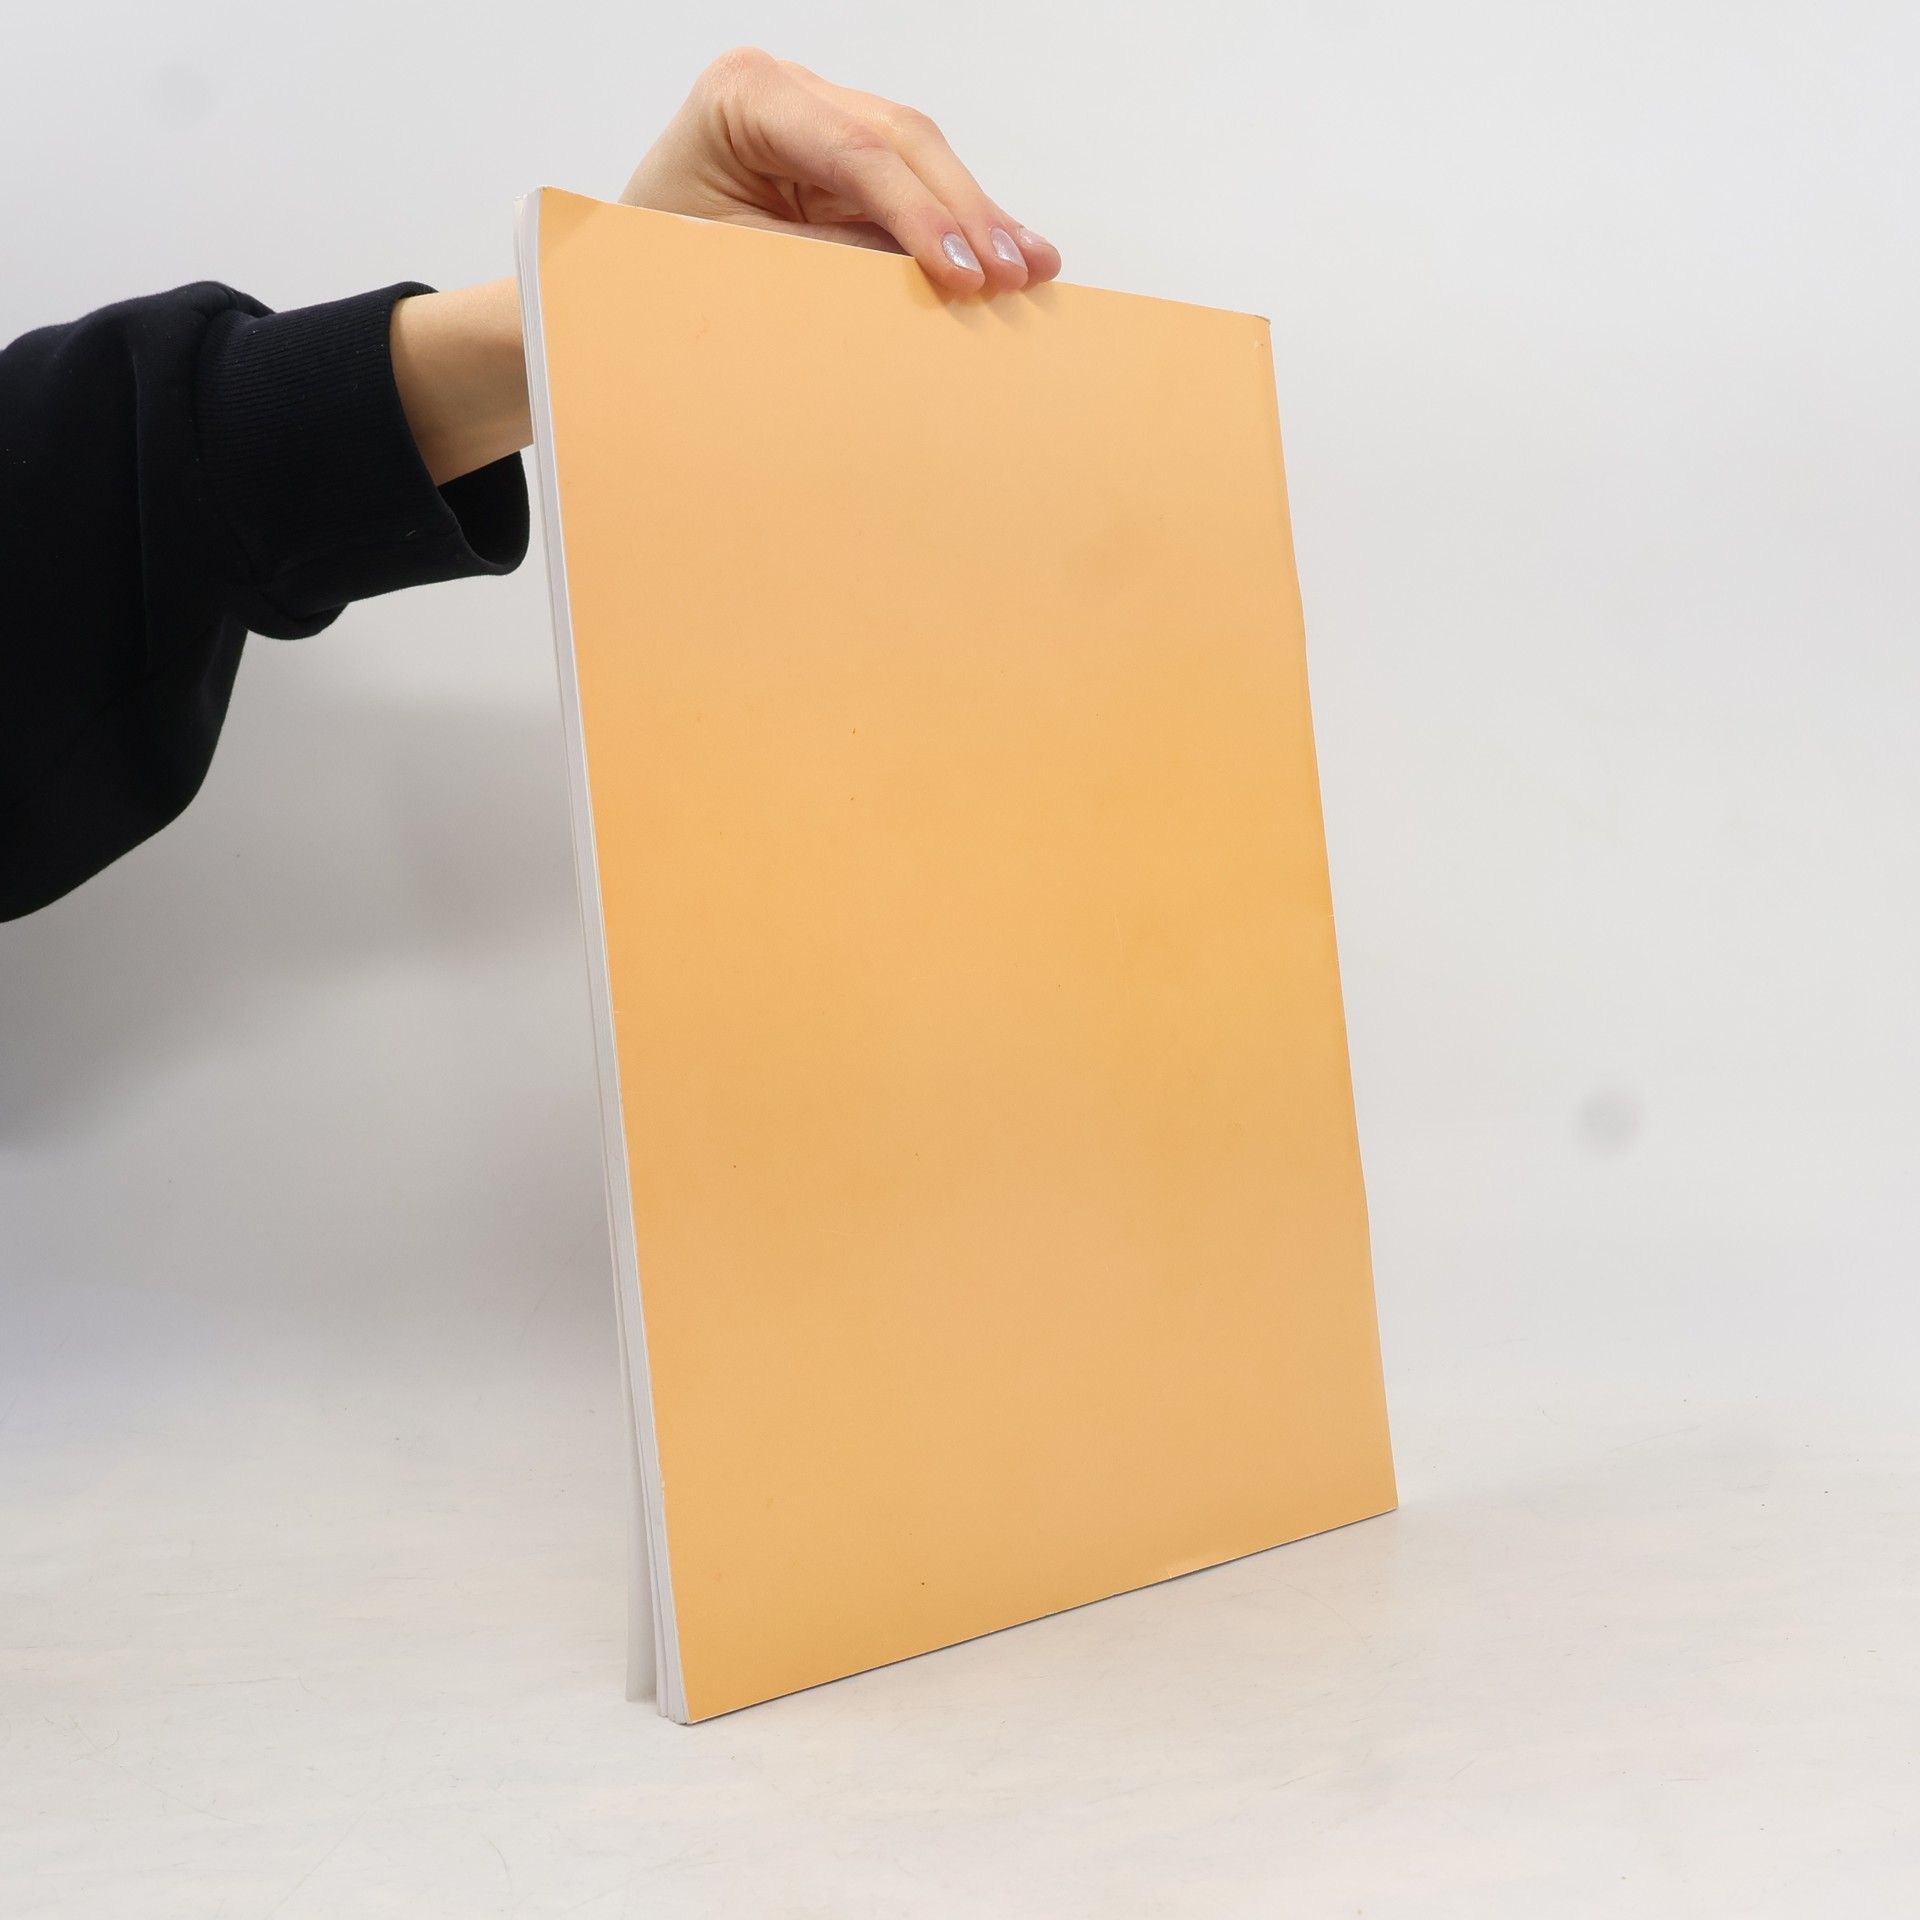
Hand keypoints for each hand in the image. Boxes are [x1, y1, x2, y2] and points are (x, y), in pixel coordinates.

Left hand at [392, 52, 1059, 487]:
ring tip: (1032, 267)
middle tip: (1013, 273)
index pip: (854, 149)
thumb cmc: (651, 277)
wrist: (610, 294)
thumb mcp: (736, 273)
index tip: (962, 273)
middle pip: (901, 141)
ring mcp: (821, 124)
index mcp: (742, 97)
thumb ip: (826, 268)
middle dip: (964, 211)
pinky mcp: (846, 167)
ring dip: (979, 218)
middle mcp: (789, 94)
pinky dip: (961, 229)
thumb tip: (920, 286)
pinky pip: (916, 192)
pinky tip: (1011, 255)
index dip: (919, 213)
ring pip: (922, 160)